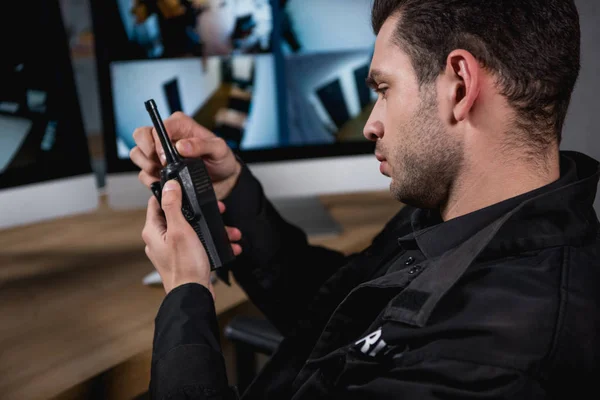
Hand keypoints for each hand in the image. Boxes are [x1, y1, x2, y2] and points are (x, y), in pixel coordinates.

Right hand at [130, 112, 241, 199]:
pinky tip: (165, 183)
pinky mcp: (157, 170)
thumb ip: (202, 145)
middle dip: (147, 152)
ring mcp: (159, 154)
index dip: (157, 142)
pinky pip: (143, 174)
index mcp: (180, 125)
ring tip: (165, 173)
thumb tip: (181, 146)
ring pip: (137, 154)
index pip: (158, 127)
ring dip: (147, 166)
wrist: (223, 180)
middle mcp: (167, 136)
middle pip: (140, 135)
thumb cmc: (221, 160)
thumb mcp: (219, 150)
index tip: (165, 158)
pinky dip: (151, 180)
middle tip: (161, 164)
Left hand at [142, 180, 242, 294]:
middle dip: (199, 213)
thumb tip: (169, 186)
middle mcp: (160, 240)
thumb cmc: (185, 266)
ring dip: (211, 229)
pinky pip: (198, 244)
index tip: (183, 188)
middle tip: (214, 210)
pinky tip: (228, 245)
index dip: (170, 193)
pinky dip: (212, 243)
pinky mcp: (183, 258)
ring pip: (192, 231)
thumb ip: (173, 206)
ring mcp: (172, 250)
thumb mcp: (180, 230)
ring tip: (229, 231)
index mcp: (153, 231)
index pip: (156, 203)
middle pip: (179, 216)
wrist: (193, 294)